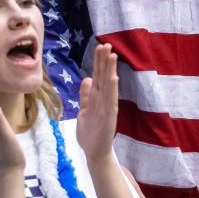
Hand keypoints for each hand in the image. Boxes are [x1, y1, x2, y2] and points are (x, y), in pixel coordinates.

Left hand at [76, 43, 119, 162]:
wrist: (94, 152)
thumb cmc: (90, 133)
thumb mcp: (85, 111)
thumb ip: (86, 96)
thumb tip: (87, 79)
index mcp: (97, 98)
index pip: (98, 76)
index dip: (99, 62)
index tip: (100, 47)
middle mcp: (104, 100)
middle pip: (104, 77)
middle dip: (105, 61)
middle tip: (106, 44)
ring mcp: (108, 108)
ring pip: (109, 86)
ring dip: (111, 71)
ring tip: (112, 56)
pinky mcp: (109, 117)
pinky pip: (111, 101)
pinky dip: (112, 90)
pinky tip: (114, 79)